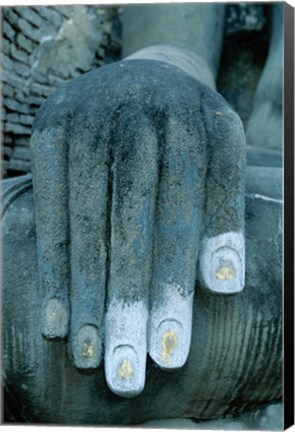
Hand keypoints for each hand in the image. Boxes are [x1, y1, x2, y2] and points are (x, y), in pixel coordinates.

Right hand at [30, 45, 245, 396]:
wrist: (148, 73)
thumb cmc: (188, 128)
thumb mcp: (220, 155)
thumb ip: (222, 216)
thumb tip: (223, 287)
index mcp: (191, 128)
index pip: (180, 222)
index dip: (173, 289)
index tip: (169, 354)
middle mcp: (136, 121)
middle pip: (130, 229)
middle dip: (126, 307)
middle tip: (124, 377)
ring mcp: (86, 122)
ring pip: (84, 226)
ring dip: (86, 299)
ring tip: (91, 360)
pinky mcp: (49, 131)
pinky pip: (48, 209)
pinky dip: (52, 267)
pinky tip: (57, 320)